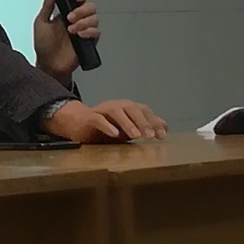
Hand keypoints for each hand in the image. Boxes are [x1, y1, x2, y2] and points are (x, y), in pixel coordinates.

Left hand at [33, 0, 100, 82]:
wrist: (49, 65)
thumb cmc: (44, 46)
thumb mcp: (41, 23)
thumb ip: (47, 6)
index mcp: (66, 13)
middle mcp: (77, 20)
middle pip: (90, 6)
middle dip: (81, 10)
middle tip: (70, 18)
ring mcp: (84, 30)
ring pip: (94, 18)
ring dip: (83, 22)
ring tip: (72, 30)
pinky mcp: (89, 41)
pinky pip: (96, 32)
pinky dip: (89, 32)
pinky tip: (80, 35)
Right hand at [44, 95, 167, 144]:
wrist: (77, 123)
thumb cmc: (106, 127)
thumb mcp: (128, 129)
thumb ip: (145, 126)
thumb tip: (165, 126)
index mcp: (127, 108)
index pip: (144, 110)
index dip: (154, 121)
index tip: (163, 136)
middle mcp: (117, 106)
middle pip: (133, 108)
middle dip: (144, 122)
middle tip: (151, 137)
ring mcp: (103, 110)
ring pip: (117, 111)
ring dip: (128, 123)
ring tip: (136, 136)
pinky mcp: (89, 117)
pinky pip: (98, 119)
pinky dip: (107, 126)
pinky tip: (114, 135)